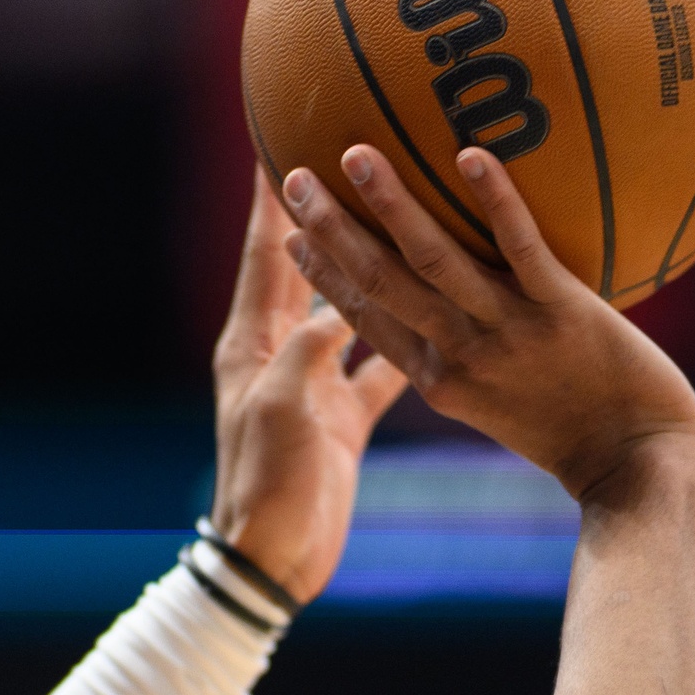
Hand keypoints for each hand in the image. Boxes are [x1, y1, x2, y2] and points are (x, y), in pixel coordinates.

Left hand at [208, 172, 411, 602]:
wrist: (275, 558)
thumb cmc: (266, 483)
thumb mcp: (283, 409)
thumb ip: (308, 349)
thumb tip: (339, 297)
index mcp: (253, 343)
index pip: (263, 253)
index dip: (270, 198)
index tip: (278, 137)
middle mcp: (282, 351)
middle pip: (305, 266)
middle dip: (322, 210)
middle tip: (342, 152)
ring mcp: (316, 381)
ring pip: (349, 303)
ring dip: (370, 259)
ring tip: (398, 210)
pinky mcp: (347, 413)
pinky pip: (381, 356)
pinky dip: (404, 326)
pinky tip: (440, 296)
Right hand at [280, 147, 694, 512]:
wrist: (640, 467)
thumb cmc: (583, 433)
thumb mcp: (507, 404)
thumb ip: (476, 357)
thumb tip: (466, 306)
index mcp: (440, 378)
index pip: (364, 319)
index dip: (323, 276)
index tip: (289, 234)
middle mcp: (461, 354)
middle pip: (379, 283)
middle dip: (331, 231)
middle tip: (294, 179)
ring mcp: (509, 333)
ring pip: (434, 261)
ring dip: (390, 206)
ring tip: (356, 153)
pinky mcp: (563, 314)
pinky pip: (522, 248)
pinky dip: (495, 201)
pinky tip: (469, 155)